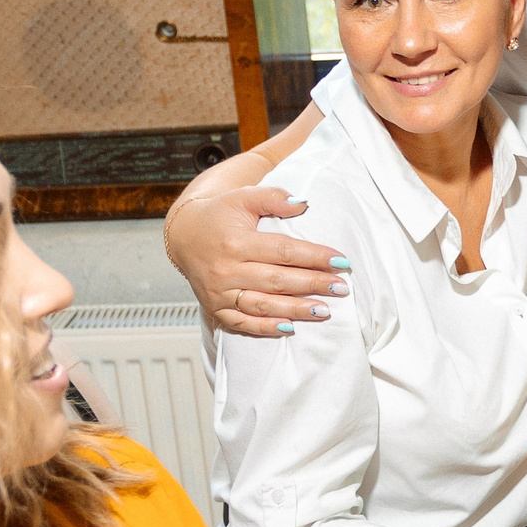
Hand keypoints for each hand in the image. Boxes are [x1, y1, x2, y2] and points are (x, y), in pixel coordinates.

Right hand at [163, 184, 348, 335]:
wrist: (185, 235)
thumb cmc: (220, 215)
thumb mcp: (243, 197)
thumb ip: (273, 197)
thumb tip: (303, 203)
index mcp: (236, 242)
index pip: (284, 251)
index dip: (315, 257)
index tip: (341, 261)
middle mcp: (226, 270)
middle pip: (278, 281)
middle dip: (313, 285)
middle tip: (341, 288)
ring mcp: (219, 293)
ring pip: (263, 305)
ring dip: (296, 310)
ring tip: (325, 310)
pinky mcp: (215, 309)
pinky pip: (243, 324)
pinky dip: (266, 329)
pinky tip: (291, 328)